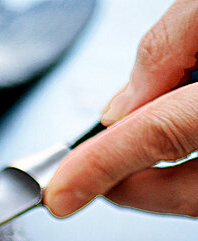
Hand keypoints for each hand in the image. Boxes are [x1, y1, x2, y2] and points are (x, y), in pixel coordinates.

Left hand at [45, 0, 197, 217]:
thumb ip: (171, 43)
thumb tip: (123, 106)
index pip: (162, 133)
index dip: (102, 165)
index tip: (60, 192)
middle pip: (188, 189)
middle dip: (128, 188)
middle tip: (85, 181)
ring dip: (162, 188)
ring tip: (126, 165)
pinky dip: (190, 176)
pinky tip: (176, 153)